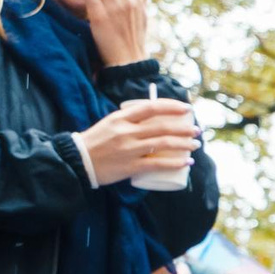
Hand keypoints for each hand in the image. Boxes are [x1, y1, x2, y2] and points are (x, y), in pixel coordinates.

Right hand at [76, 97, 197, 181]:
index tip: (187, 109)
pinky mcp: (130, 166)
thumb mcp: (111, 123)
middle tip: (197, 131)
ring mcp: (129, 149)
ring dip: (184, 144)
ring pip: (163, 144)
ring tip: (196, 145)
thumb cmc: (96, 141)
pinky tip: (187, 162)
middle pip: (162, 127)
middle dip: (184, 129)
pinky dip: (175, 163)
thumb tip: (154, 117)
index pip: (152, 107)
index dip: (172, 107)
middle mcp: (126, 132)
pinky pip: (158, 164)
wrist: (77, 160)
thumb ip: (130, 120)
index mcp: (121, 118)